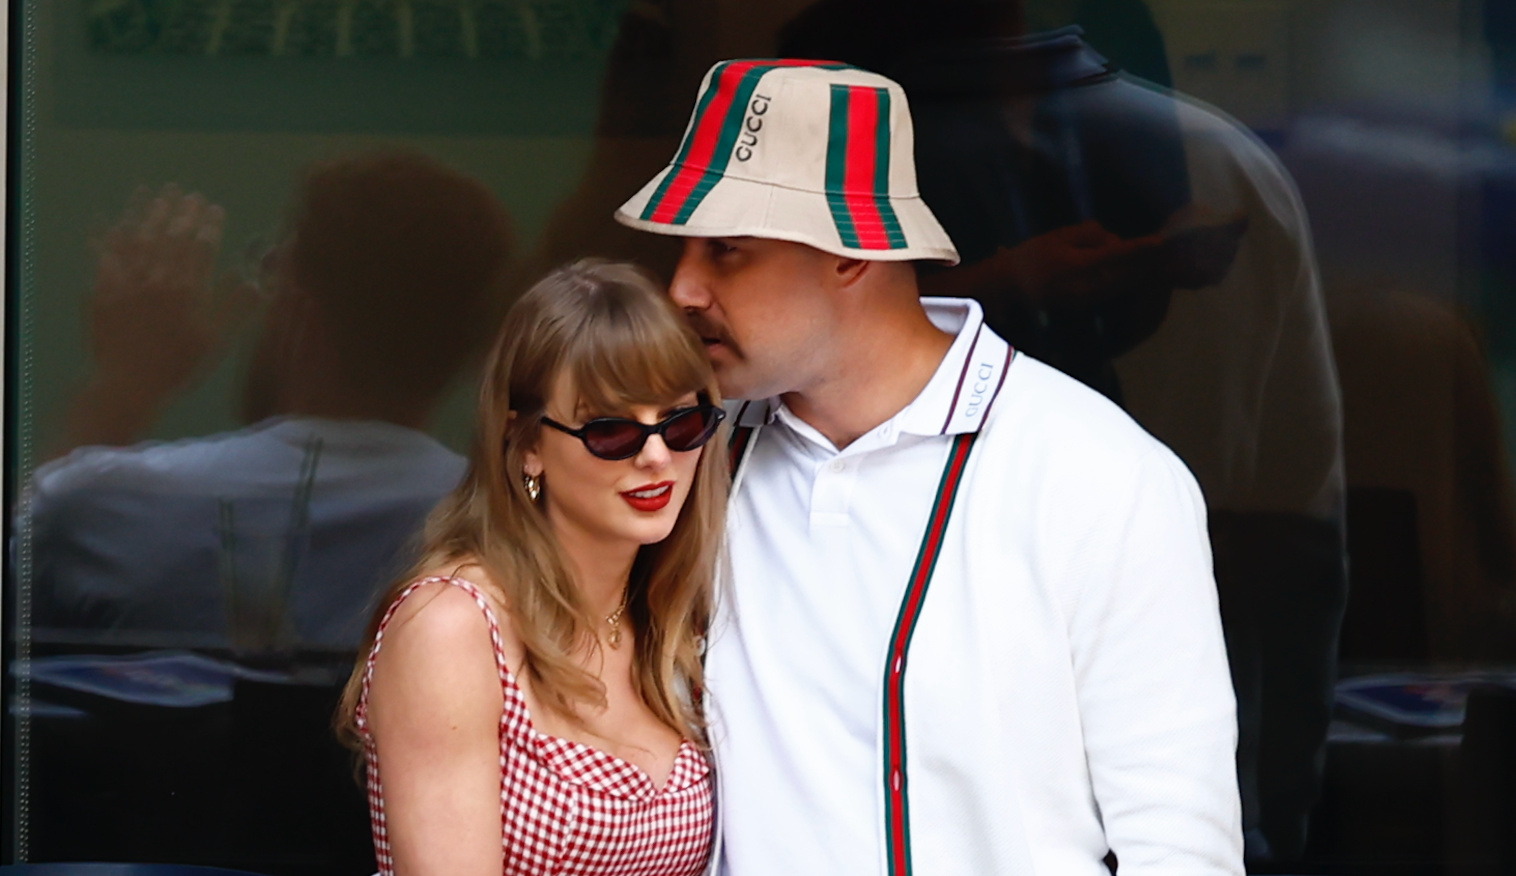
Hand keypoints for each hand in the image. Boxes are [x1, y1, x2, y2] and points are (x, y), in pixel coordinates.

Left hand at [87, 184, 260, 405]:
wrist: (128, 385)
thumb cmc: (178, 366)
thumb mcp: (216, 341)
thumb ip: (236, 307)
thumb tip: (258, 281)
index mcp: (188, 290)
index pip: (201, 247)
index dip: (209, 225)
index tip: (215, 207)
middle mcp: (157, 278)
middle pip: (170, 236)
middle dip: (181, 211)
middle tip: (188, 193)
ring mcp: (126, 281)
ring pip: (138, 237)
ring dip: (147, 212)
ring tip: (155, 192)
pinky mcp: (101, 288)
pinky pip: (103, 254)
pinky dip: (106, 234)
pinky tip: (108, 217)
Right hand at [995, 220, 1166, 308]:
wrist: (1008, 286)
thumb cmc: (1031, 255)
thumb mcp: (1058, 236)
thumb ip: (1089, 235)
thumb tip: (1114, 242)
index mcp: (1076, 265)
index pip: (1115, 254)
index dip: (1139, 248)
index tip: (1159, 241)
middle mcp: (1085, 286)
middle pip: (1124, 274)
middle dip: (1146, 263)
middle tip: (1167, 252)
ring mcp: (1086, 299)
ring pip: (1121, 285)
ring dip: (1138, 273)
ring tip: (1156, 261)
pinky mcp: (1085, 305)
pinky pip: (1112, 292)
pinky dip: (1126, 281)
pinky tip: (1135, 273)